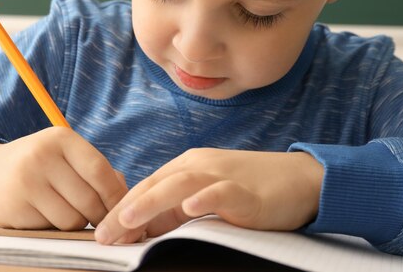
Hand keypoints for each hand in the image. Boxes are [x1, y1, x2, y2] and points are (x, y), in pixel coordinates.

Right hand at [0, 127, 127, 229]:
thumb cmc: (40, 165)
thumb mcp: (65, 156)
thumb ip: (97, 172)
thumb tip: (127, 198)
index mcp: (61, 139)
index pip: (100, 171)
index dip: (116, 195)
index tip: (123, 209)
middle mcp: (42, 156)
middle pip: (89, 199)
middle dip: (101, 215)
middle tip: (102, 220)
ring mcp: (26, 182)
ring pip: (72, 219)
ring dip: (79, 224)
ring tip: (72, 214)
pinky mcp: (14, 208)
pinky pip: (52, 229)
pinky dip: (58, 229)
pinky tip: (49, 216)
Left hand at [95, 148, 323, 244]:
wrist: (301, 180)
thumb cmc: (253, 190)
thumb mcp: (208, 198)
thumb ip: (178, 210)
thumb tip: (144, 230)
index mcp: (189, 167)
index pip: (148, 187)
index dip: (123, 209)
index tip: (101, 234)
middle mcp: (201, 166)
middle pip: (157, 184)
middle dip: (126, 210)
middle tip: (102, 235)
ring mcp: (223, 176)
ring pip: (181, 184)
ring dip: (151, 201)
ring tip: (128, 221)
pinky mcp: (246, 191)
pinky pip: (222, 191)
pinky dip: (205, 198)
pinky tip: (190, 208)